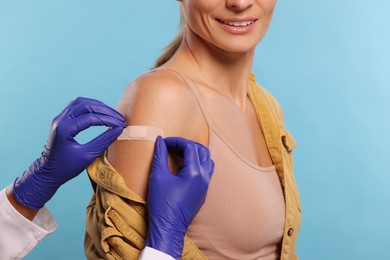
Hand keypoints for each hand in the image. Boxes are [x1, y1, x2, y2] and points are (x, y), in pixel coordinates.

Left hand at [12, 97, 125, 209]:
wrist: (47, 173)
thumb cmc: (66, 168)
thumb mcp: (87, 156)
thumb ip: (103, 141)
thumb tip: (118, 130)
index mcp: (65, 129)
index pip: (91, 118)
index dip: (108, 120)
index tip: (121, 125)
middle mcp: (60, 120)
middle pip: (86, 105)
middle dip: (105, 110)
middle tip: (119, 118)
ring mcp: (60, 118)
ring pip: (81, 103)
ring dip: (98, 106)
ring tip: (112, 114)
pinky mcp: (62, 120)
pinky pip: (77, 106)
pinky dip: (91, 107)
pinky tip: (100, 113)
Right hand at [145, 136, 214, 258]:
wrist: (169, 228)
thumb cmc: (162, 204)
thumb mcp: (158, 177)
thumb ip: (160, 156)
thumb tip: (160, 141)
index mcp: (195, 172)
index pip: (190, 147)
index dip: (176, 141)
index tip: (164, 143)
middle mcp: (205, 177)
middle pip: (202, 151)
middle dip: (187, 145)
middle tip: (172, 146)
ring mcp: (206, 186)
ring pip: (207, 160)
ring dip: (195, 153)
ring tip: (179, 154)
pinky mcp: (203, 192)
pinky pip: (206, 171)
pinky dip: (197, 163)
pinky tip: (183, 167)